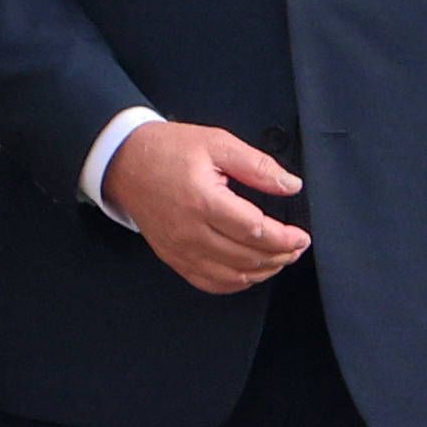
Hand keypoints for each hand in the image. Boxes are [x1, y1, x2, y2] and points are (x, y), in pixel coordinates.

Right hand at [112, 121, 310, 297]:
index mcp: (203, 200)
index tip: (302, 236)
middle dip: (280, 256)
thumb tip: (291, 185)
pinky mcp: (173, 257)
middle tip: (296, 247)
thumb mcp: (217, 143)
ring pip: (231, 276)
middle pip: (246, 257)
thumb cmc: (169, 150)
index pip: (254, 230)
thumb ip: (257, 166)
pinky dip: (236, 283)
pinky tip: (250, 272)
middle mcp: (190, 231)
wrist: (125, 162)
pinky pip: (209, 283)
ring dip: (262, 271)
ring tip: (279, 259)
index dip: (284, 238)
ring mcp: (180, 249)